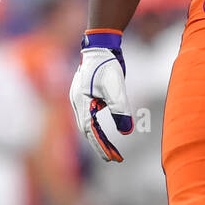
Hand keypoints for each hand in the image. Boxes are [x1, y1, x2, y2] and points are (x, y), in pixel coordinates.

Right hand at [69, 29, 132, 162]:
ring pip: (88, 124)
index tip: (112, 158)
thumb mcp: (116, 88)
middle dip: (100, 146)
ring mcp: (81, 99)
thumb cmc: (106, 65)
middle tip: (114, 158)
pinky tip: (106, 132)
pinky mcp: (87, 96)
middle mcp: (78, 103)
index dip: (101, 146)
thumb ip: (121, 109)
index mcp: (81, 102)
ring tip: (111, 150)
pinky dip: (98, 127)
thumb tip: (127, 131)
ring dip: (99, 138)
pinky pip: (91, 116)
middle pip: (88, 131)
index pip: (91, 131)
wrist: (101, 46)